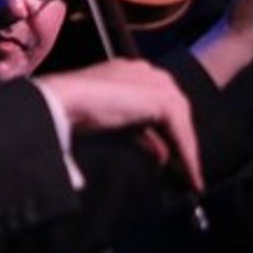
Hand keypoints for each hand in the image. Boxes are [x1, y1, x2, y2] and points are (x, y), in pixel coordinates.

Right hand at [36, 58, 201, 190]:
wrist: (61, 102)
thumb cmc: (70, 112)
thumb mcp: (110, 126)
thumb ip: (137, 136)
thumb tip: (159, 156)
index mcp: (129, 74)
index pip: (155, 105)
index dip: (165, 135)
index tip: (169, 161)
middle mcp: (146, 73)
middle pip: (174, 112)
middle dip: (181, 143)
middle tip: (186, 173)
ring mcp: (155, 82)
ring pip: (180, 121)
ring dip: (187, 152)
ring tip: (191, 179)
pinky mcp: (161, 99)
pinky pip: (181, 131)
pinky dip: (187, 155)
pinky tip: (189, 176)